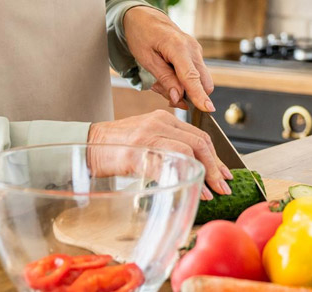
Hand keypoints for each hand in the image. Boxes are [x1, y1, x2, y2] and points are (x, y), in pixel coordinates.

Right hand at [88, 110, 233, 199]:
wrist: (87, 145)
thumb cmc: (117, 146)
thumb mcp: (147, 137)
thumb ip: (169, 144)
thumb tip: (195, 165)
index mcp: (164, 118)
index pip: (199, 135)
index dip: (216, 156)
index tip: (224, 173)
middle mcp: (159, 123)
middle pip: (199, 142)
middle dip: (215, 167)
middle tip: (223, 186)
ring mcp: (148, 136)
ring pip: (188, 151)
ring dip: (204, 174)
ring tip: (211, 193)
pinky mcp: (136, 152)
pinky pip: (166, 165)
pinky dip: (182, 178)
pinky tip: (189, 188)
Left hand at [123, 6, 214, 112]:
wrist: (142, 16)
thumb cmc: (141, 34)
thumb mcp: (146, 59)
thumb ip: (164, 79)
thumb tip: (178, 98)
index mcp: (178, 47)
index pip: (192, 77)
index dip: (199, 95)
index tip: (208, 109)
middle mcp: (192, 48)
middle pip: (203, 82)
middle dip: (188, 95)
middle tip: (161, 92)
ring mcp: (196, 49)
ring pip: (199, 80)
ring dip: (184, 88)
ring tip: (160, 81)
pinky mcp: (195, 53)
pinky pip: (195, 73)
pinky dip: (184, 80)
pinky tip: (167, 74)